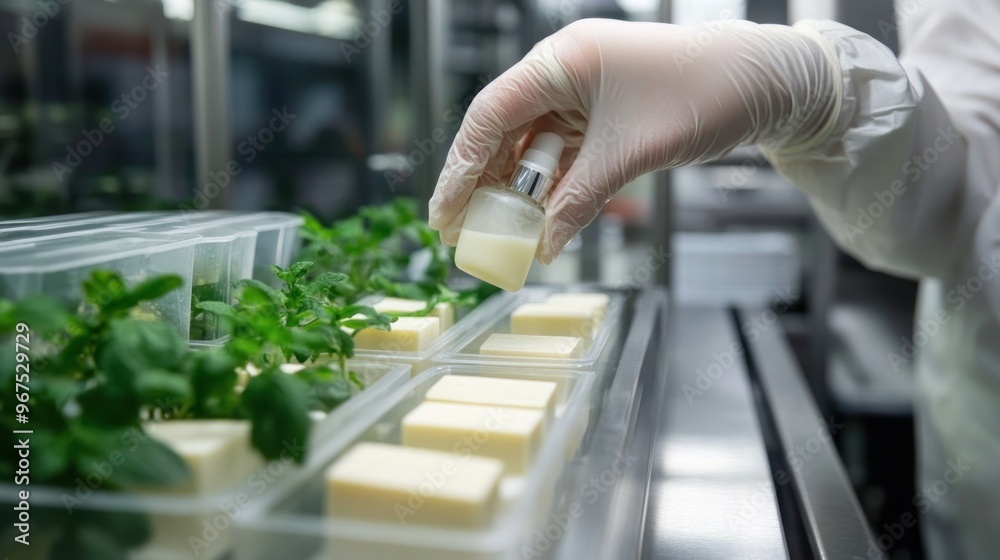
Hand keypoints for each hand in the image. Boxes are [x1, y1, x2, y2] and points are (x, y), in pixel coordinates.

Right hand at [429, 18, 837, 262]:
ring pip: (533, 147)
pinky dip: (554, 188)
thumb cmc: (703, 96)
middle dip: (483, 184)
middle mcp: (566, 72)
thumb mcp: (630, 155)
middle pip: (505, 132)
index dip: (462, 167)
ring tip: (498, 235)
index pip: (490, 114)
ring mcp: (585, 94)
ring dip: (519, 191)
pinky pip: (565, 155)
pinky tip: (541, 222)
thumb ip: (578, 201)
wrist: (768, 84)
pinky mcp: (605, 115)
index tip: (444, 212)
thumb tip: (543, 247)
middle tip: (460, 232)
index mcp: (562, 60)